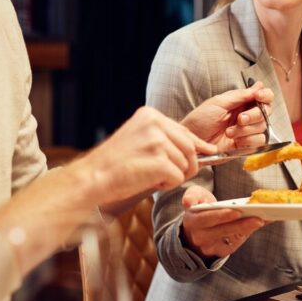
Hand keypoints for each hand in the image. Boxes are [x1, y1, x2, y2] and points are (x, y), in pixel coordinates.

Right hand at [0, 107, 215, 273]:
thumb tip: (201, 147)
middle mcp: (154, 124)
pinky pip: (178, 177)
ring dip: (174, 176)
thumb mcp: (140, 140)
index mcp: (150, 115)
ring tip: (151, 176)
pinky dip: (168, 185)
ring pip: (186, 164)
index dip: (198, 145)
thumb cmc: (114, 164)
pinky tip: (150, 182)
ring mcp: (157, 141)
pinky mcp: (159, 161)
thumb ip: (166, 139)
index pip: (185, 131)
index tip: (208, 151)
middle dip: (187, 165)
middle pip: (190, 148)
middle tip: (168, 175)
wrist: (93, 178)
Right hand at [180, 185, 265, 258]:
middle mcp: (199, 237)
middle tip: (257, 218)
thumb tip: (188, 202)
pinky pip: (235, 243)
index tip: (236, 211)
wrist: (197, 228)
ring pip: (231, 238)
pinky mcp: (220, 251)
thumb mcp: (194, 196)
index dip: (221, 216)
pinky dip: (248, 233)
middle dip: (240, 224)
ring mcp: (210, 247)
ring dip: (247, 229)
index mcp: (191, 221)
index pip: (207, 219)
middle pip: (222, 231)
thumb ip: (191, 196)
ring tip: (262, 220)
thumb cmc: (200, 208)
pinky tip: (259, 224)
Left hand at [181, 82, 274, 151]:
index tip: (259, 97)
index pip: (263, 97)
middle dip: (254, 115)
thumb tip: (260, 85)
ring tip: (229, 132)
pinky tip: (235, 141)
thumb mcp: (219, 102)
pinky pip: (258, 141)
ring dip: (246, 130)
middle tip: (240, 119)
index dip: (265, 96)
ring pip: (262, 128)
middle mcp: (247, 115)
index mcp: (241, 102)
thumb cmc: (200, 120)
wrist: (192, 141)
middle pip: (266, 112)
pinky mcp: (246, 145)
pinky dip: (248, 140)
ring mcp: (247, 131)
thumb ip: (241, 95)